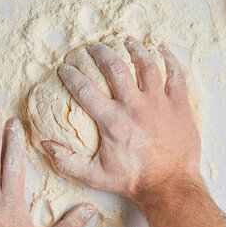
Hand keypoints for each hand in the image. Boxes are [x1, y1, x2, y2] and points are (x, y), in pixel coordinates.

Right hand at [42, 36, 200, 202]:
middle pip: (115, 68)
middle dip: (101, 52)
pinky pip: (176, 74)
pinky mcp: (179, 105)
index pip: (86, 90)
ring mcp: (159, 104)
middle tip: (93, 46)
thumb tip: (45, 145)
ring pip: (147, 65)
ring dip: (135, 49)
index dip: (72, 75)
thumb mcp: (95, 176)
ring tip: (126, 40)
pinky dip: (169, 58)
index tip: (65, 68)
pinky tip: (161, 48)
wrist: (171, 186)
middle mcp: (135, 107)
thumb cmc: (134, 181)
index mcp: (113, 122)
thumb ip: (67, 161)